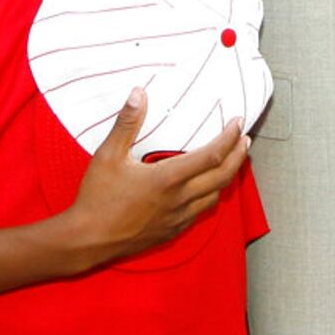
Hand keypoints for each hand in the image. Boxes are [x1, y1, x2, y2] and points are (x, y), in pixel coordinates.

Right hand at [66, 89, 249, 264]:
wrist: (89, 239)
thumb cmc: (97, 198)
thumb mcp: (108, 155)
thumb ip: (126, 124)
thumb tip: (138, 94)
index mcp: (167, 179)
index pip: (211, 156)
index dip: (228, 137)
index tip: (237, 122)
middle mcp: (179, 200)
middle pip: (222, 177)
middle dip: (238, 156)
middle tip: (245, 140)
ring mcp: (177, 218)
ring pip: (214, 197)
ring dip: (227, 177)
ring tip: (230, 162)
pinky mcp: (171, 231)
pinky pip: (200, 212)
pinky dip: (209, 196)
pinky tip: (203, 190)